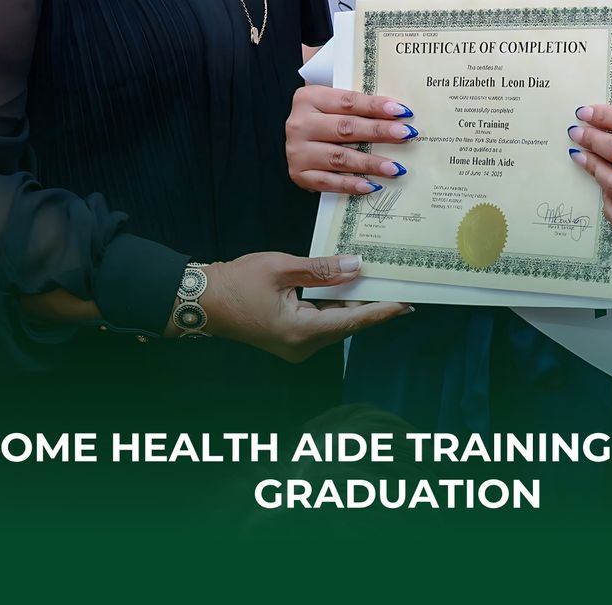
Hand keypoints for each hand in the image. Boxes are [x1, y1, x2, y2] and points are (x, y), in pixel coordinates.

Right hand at [197, 252, 409, 362]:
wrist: (203, 300)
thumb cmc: (237, 282)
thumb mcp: (281, 267)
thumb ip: (321, 269)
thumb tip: (357, 266)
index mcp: (302, 331)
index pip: (354, 321)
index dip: (383, 311)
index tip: (408, 303)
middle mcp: (303, 345)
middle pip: (348, 325)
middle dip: (374, 307)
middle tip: (403, 291)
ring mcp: (296, 345)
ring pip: (336, 324)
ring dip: (356, 307)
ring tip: (382, 288)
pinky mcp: (290, 338)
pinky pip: (322, 323)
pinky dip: (337, 308)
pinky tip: (350, 292)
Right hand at [286, 85, 416, 193]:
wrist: (294, 137)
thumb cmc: (322, 117)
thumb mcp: (331, 102)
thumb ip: (357, 105)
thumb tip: (398, 113)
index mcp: (308, 99)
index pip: (347, 102)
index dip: (376, 106)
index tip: (402, 111)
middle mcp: (300, 124)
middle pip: (345, 128)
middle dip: (379, 132)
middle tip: (405, 135)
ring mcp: (297, 151)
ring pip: (339, 158)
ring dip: (370, 163)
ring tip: (395, 167)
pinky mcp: (299, 174)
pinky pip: (328, 182)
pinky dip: (351, 185)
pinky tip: (371, 185)